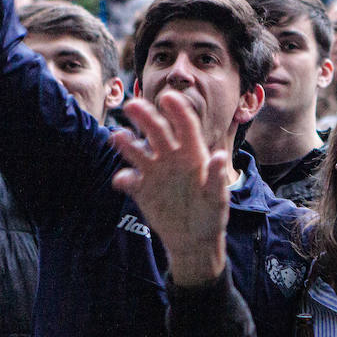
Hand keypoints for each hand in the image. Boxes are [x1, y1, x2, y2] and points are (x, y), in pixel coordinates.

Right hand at [110, 92, 229, 285]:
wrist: (193, 239)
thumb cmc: (211, 214)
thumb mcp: (217, 199)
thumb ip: (216, 178)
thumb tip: (218, 156)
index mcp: (193, 154)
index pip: (185, 126)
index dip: (177, 110)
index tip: (167, 97)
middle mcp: (171, 157)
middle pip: (157, 131)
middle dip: (145, 117)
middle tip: (131, 104)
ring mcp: (154, 172)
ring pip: (138, 151)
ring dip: (127, 143)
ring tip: (117, 137)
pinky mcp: (141, 189)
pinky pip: (129, 179)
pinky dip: (123, 178)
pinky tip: (122, 181)